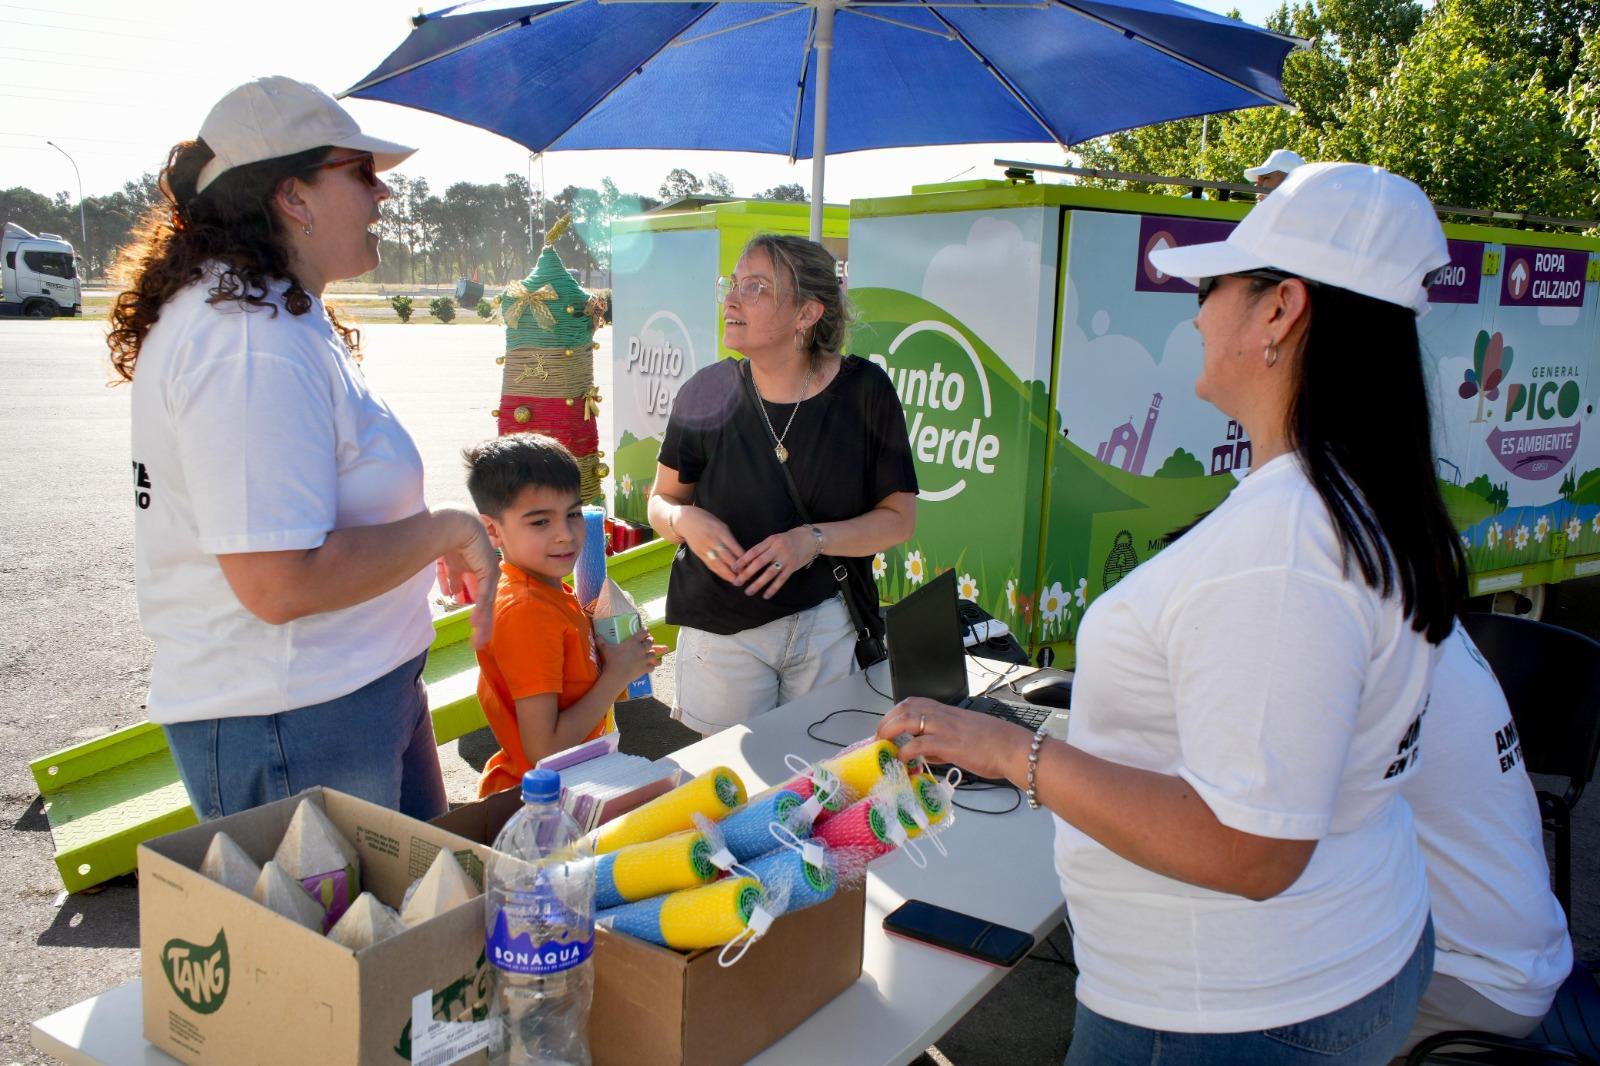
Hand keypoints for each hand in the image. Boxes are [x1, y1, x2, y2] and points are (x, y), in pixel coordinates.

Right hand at [434, 507, 498, 648]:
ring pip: (486, 602)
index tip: (471, 626)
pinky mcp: (488, 571)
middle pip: (485, 601)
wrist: (453, 523)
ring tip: (478, 638)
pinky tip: (476, 624)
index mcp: (474, 568)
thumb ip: (451, 578)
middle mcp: (483, 571)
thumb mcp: (448, 563)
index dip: (475, 610)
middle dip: (481, 620)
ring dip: (481, 620)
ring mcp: (488, 571)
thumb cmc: (446, 537)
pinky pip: (484, 595)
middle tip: (478, 639)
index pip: (478, 593)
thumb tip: (451, 593)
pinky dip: (481, 610)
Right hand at [601, 628, 664, 681]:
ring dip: (652, 653)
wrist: (617, 675)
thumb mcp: (606, 649)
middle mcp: (641, 649)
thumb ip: (601, 642)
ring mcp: (645, 659)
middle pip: (650, 641)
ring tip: (650, 654)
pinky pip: (653, 666)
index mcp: (633, 641)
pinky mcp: (646, 668)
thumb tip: (596, 636)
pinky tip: (650, 666)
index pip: (643, 632)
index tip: (645, 630)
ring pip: (654, 654)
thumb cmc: (612, 660)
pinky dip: (652, 666)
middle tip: (647, 642)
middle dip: (650, 641)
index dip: (645, 630)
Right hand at [676, 506, 746, 585]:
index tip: (752, 565)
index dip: (743, 558)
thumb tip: (741, 553)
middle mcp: (713, 540)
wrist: (686, 520)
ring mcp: (705, 548)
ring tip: (737, 581)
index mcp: (721, 531)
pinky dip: (719, 572)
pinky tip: (726, 577)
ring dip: (728, 574)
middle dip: (737, 569)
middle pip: (727, 557)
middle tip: (747, 577)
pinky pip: (710, 565)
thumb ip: (729, 538)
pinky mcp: (699, 553)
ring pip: (718, 564)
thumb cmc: (707, 520)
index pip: (734, 547)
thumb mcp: (721, 525)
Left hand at [733, 527, 814, 598]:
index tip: (733, 568)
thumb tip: (747, 561)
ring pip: (769, 573)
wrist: (810, 539)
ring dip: (758, 584)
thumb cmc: (788, 539)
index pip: (753, 551)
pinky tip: (766, 595)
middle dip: (746, 573)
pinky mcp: (793, 567)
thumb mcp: (775, 539)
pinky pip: (781, 580)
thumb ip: (763, 548)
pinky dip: (773, 588)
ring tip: (748, 592)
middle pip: (759, 563)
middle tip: (737, 582)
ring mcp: (786, 559)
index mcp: (770, 541)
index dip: (743, 560)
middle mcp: (777, 549)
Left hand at [876, 697, 1032, 783]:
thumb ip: (942, 743)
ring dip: (890, 731)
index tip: (887, 725)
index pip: (914, 702)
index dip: (895, 712)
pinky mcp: (949, 744)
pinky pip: (919, 744)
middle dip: (887, 721)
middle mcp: (944, 715)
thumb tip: (925, 755)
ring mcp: (945, 728)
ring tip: (883, 745)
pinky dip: (906, 751)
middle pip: (906, 707)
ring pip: (908, 719)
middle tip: (879, 737)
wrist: (1013, 749)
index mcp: (948, 711)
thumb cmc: (994, 745)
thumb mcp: (964, 737)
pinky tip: (903, 760)